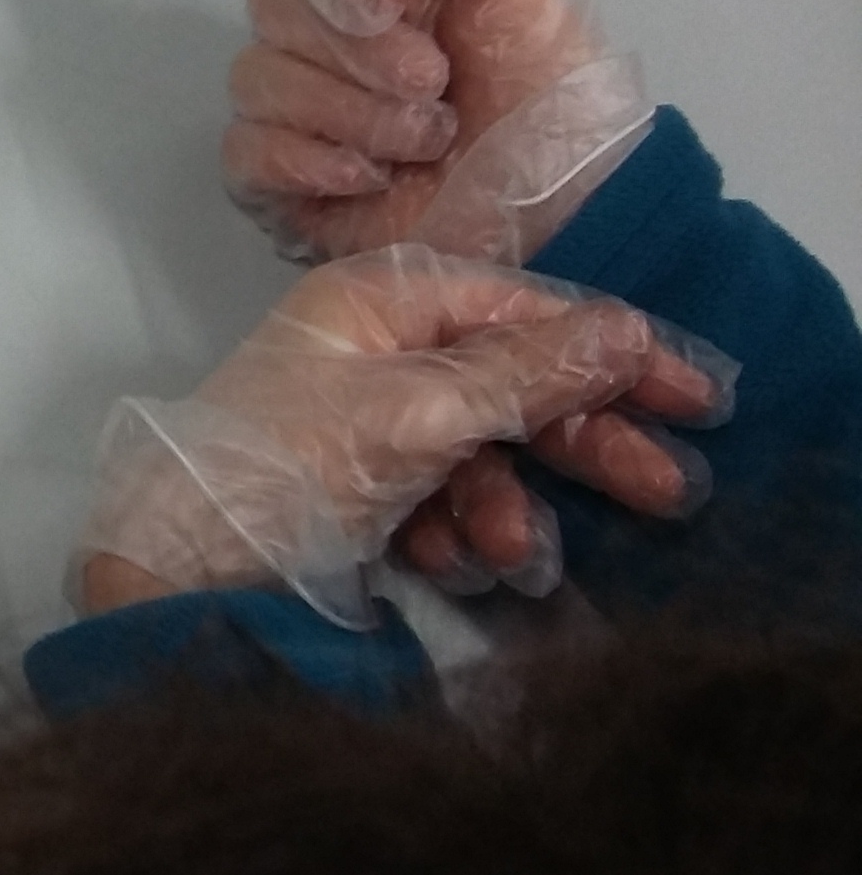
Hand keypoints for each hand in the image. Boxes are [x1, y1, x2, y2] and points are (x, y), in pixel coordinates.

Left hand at [77, 246, 731, 619]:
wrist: (181, 573)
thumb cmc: (285, 468)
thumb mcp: (416, 415)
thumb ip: (524, 375)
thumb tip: (624, 331)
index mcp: (378, 301)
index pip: (522, 309)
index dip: (612, 352)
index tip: (693, 398)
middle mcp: (372, 347)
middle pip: (512, 383)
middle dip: (583, 443)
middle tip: (669, 491)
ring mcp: (364, 418)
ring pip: (481, 452)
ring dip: (508, 505)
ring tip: (513, 553)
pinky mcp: (357, 485)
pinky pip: (437, 500)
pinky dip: (453, 533)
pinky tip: (446, 563)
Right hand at [226, 0, 652, 264]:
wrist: (566, 215)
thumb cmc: (551, 91)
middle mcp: (328, 31)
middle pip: (273, 1)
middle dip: (357, 50)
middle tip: (434, 84)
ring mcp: (299, 106)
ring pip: (256, 77)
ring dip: (351, 112)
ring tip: (423, 142)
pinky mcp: (282, 178)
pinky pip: (244, 149)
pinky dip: (306, 162)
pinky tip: (368, 179)